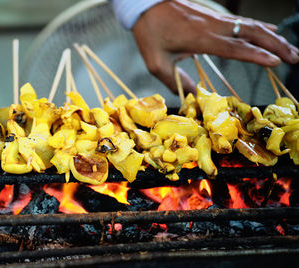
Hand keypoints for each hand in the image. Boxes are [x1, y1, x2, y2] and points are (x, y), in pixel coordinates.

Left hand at [132, 0, 298, 93]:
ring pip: (251, 26)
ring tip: (291, 50)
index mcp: (200, 38)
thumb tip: (191, 96)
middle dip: (276, 46)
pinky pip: (242, 21)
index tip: (275, 62)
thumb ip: (173, 80)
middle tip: (294, 59)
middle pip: (251, 34)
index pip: (234, 48)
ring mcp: (215, 19)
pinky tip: (272, 31)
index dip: (255, 55)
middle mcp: (213, 26)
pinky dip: (260, 27)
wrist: (145, 5)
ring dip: (273, 37)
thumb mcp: (155, 62)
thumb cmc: (150, 33)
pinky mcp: (214, 16)